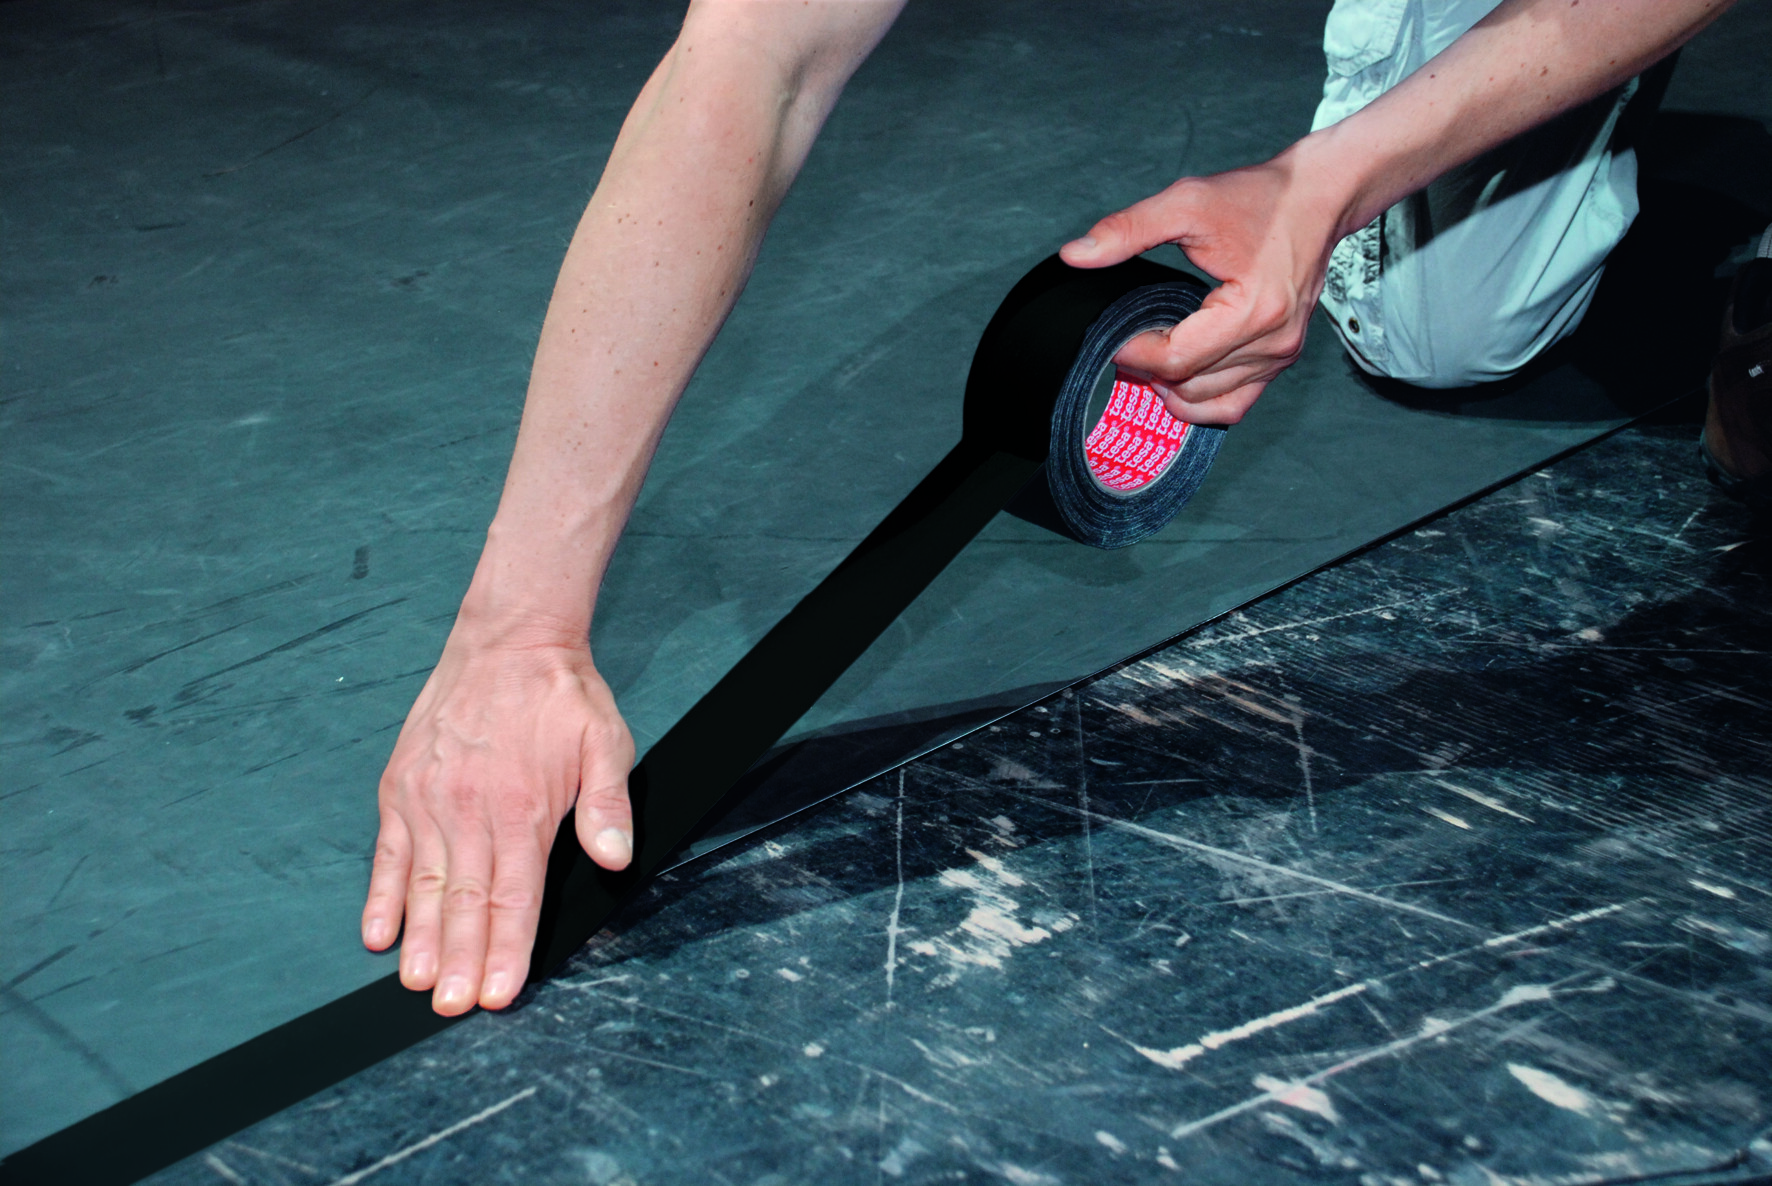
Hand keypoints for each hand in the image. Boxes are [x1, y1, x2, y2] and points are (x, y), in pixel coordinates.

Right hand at [361, 620, 634, 1014]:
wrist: (508, 638)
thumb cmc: (560, 695)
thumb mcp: (606, 741)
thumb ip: (608, 805)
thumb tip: (615, 858)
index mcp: (522, 806)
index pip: (513, 897)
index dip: (507, 950)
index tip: (498, 995)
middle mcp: (469, 808)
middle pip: (465, 901)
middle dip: (461, 961)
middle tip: (452, 1008)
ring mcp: (428, 798)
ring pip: (423, 885)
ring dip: (421, 940)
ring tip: (419, 984)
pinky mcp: (400, 786)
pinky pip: (386, 853)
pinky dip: (380, 896)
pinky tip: (378, 935)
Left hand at [1060, 148, 1348, 424]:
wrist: (1319, 196)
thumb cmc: (1261, 198)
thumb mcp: (1187, 202)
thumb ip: (1128, 230)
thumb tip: (1076, 255)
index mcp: (1254, 310)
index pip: (1176, 360)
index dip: (1134, 354)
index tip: (1111, 335)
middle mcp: (1273, 342)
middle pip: (1190, 385)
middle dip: (1149, 371)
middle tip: (1124, 342)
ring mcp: (1282, 355)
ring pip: (1210, 401)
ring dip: (1173, 388)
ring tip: (1148, 357)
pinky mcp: (1283, 357)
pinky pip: (1236, 402)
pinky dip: (1202, 399)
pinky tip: (1178, 379)